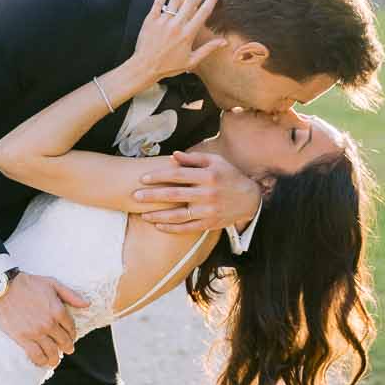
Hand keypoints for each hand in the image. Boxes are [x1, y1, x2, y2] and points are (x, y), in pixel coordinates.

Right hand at [0, 271, 88, 368]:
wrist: (3, 287)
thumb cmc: (27, 283)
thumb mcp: (52, 284)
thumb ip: (71, 295)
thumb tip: (87, 304)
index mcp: (58, 310)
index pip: (71, 328)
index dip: (72, 334)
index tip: (70, 337)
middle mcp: (49, 324)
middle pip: (64, 342)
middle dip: (67, 347)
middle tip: (67, 349)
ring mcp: (36, 333)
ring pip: (52, 352)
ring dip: (55, 358)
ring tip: (55, 359)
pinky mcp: (22, 338)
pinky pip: (36, 355)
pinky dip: (41, 361)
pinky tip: (43, 361)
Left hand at [128, 0, 218, 87]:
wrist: (145, 67)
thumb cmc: (168, 66)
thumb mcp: (191, 60)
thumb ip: (208, 49)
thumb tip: (225, 42)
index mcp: (188, 35)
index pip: (202, 14)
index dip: (210, 1)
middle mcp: (176, 25)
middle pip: (190, 3)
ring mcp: (163, 21)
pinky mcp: (151, 19)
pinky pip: (158, 1)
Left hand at [131, 147, 262, 234]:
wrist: (250, 199)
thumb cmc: (229, 175)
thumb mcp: (216, 162)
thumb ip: (194, 159)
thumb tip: (172, 155)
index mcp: (208, 175)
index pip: (178, 175)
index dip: (159, 176)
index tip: (143, 178)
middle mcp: (208, 193)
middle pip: (175, 195)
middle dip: (153, 196)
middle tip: (135, 196)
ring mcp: (209, 210)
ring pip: (179, 215)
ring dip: (159, 215)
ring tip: (143, 215)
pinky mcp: (210, 223)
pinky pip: (187, 228)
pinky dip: (172, 228)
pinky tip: (158, 226)